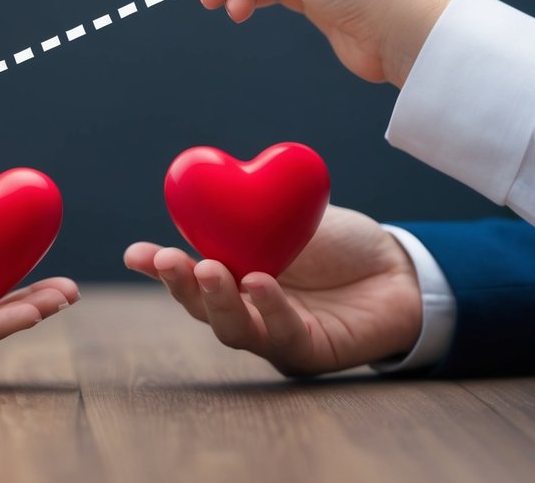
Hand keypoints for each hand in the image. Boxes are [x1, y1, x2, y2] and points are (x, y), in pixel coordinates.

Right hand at [124, 206, 421, 375]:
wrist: (398, 266)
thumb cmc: (340, 241)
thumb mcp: (286, 215)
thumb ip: (248, 211)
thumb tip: (202, 181)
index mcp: (235, 276)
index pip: (190, 276)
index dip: (160, 267)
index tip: (136, 254)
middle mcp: (248, 311)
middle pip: (203, 308)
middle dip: (179, 286)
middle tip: (169, 262)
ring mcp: (276, 336)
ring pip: (233, 329)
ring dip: (216, 301)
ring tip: (208, 269)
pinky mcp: (309, 352)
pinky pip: (282, 335)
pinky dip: (268, 309)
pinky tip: (260, 282)